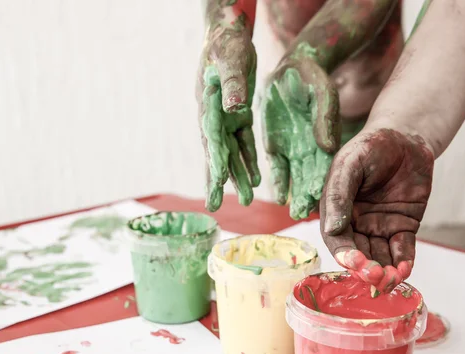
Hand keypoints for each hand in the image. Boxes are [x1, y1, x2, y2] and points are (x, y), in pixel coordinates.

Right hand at [197, 25, 259, 211]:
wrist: (228, 34)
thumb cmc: (226, 43)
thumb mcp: (230, 59)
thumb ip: (232, 83)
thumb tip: (234, 108)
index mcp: (208, 105)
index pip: (211, 137)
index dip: (214, 161)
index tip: (217, 182)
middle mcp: (214, 117)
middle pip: (215, 153)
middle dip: (216, 180)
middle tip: (213, 206)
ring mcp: (225, 119)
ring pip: (231, 154)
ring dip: (237, 176)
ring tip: (247, 200)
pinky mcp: (238, 117)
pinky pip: (244, 143)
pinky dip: (249, 160)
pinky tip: (256, 179)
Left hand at [261, 51, 340, 219]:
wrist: (291, 69)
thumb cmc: (312, 77)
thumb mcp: (321, 93)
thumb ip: (324, 117)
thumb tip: (328, 147)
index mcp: (326, 137)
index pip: (327, 164)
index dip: (324, 179)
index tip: (321, 195)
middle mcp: (311, 149)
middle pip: (311, 176)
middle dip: (309, 195)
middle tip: (304, 213)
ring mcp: (293, 150)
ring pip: (295, 177)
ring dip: (294, 194)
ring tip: (293, 212)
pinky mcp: (276, 147)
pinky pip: (276, 168)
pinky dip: (278, 181)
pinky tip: (278, 196)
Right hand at [320, 127, 434, 291]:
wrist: (406, 136)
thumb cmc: (371, 146)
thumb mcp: (350, 163)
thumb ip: (339, 193)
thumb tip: (334, 229)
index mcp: (336, 210)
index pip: (337, 240)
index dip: (345, 254)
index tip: (355, 262)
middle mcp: (356, 223)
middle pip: (358, 254)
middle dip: (365, 269)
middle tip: (376, 277)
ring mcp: (380, 227)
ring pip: (379, 257)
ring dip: (384, 272)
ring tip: (391, 280)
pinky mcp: (403, 226)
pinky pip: (402, 249)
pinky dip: (403, 262)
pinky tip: (405, 270)